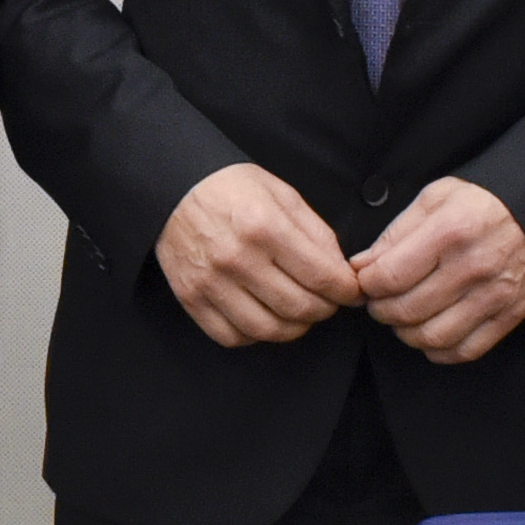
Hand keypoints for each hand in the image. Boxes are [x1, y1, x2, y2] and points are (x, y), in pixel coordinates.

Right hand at [155, 163, 363, 347]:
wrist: (173, 188)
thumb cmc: (230, 188)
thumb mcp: (282, 194)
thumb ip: (317, 233)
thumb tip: (342, 272)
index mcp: (264, 226)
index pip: (322, 277)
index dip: (346, 291)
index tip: (350, 292)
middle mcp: (237, 258)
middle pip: (299, 308)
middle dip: (324, 309)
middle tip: (326, 301)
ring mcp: (211, 282)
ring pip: (268, 329)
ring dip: (294, 327)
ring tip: (297, 312)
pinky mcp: (191, 298)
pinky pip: (232, 336)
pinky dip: (255, 335)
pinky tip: (263, 316)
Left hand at [357, 177, 524, 364]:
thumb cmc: (481, 202)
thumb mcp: (434, 199)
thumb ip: (394, 234)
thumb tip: (360, 267)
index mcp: (450, 231)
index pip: (389, 277)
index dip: (366, 285)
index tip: (365, 281)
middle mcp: (473, 266)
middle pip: (407, 310)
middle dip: (381, 310)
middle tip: (379, 301)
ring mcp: (494, 295)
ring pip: (432, 337)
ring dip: (406, 333)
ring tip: (403, 316)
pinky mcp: (509, 315)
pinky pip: (465, 350)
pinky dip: (439, 350)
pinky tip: (430, 332)